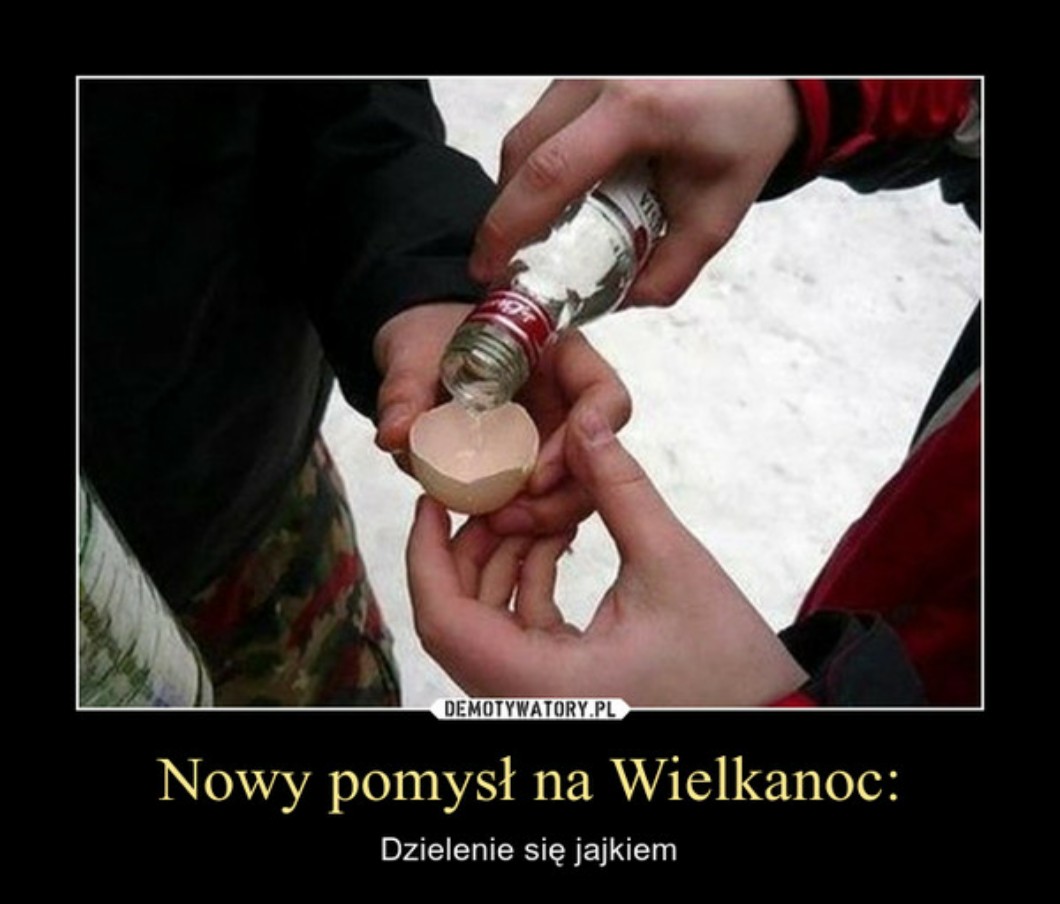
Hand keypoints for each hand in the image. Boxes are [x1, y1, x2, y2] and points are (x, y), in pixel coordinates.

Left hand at [373, 305, 630, 529]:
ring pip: (576, 489)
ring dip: (542, 516)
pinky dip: (523, 521)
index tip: (536, 473)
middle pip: (598, 458)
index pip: (603, 395)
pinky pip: (543, 503)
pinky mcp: (529, 472)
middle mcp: (566, 402)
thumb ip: (406, 390)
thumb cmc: (427, 338)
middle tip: (512, 515)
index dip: (586, 438)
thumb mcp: (412, 353)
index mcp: (557, 357)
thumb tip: (396, 434)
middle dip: (561, 496)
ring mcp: (552, 440)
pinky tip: (489, 530)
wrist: (416, 360)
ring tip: (493, 524)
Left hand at [407, 403, 807, 705]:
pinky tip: (559, 538)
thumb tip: (587, 424)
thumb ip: (619, 491)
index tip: (433, 495)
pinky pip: (518, 635)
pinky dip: (529, 585)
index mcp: (537, 687)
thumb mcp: (673, 567)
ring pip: (487, 624)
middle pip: (460, 615)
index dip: (426, 552)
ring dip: (504, 560)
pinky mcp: (559, 696)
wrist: (770, 720)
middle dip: (472, 545)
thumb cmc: (729, 665)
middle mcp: (523, 704)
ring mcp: (538, 704)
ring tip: (538, 505)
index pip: (444, 618)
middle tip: (494, 486)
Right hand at [470, 79, 800, 306]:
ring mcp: (588, 67)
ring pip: (526, 133)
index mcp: (637, 112)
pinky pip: (543, 120)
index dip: (508, 226)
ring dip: (519, 188)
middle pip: (523, 151)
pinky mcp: (584, 70)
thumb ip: (666, 274)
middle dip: (505, 213)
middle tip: (502, 262)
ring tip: (530, 234)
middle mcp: (601, 77)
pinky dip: (538, 163)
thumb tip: (613, 302)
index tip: (488, 268)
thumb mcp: (715, 220)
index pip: (550, 173)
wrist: (762, 83)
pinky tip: (555, 198)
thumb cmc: (742, 141)